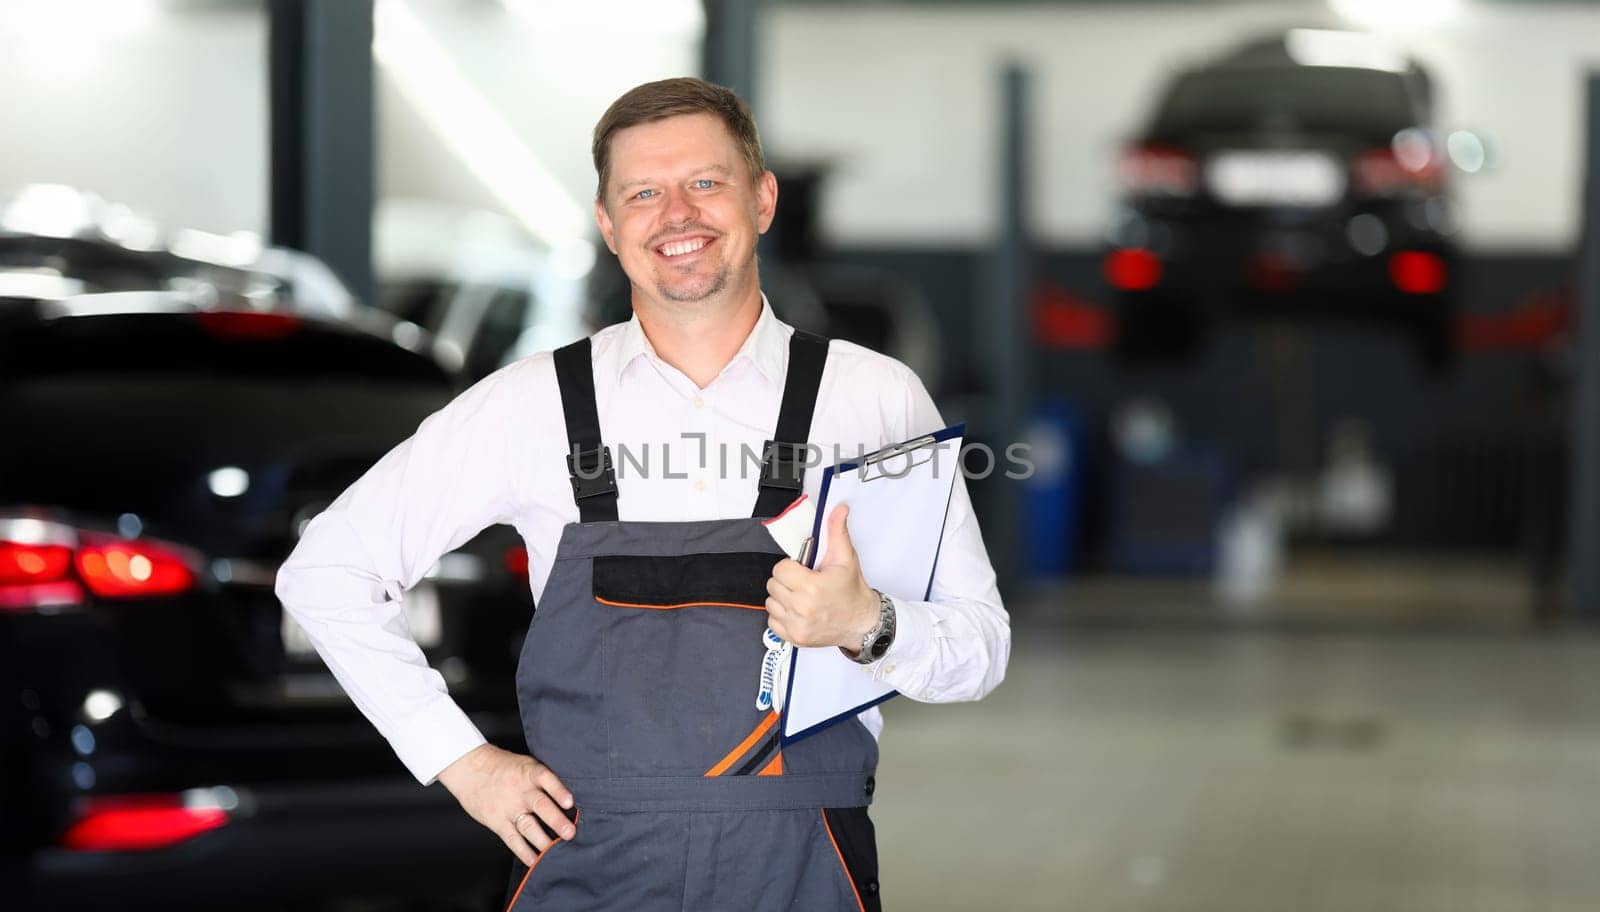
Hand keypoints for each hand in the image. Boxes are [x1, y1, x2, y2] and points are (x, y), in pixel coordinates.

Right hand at [436, 743, 575, 865]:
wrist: (469, 768)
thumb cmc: (503, 767)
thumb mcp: (525, 764)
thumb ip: (543, 779)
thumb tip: (569, 798)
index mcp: (529, 773)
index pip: (547, 780)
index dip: (559, 791)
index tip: (570, 802)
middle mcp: (521, 791)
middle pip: (541, 806)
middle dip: (556, 821)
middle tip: (570, 833)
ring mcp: (509, 807)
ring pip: (528, 826)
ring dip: (543, 840)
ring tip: (555, 851)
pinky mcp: (497, 821)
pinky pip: (512, 839)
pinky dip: (524, 851)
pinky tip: (534, 860)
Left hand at [766, 504, 879, 651]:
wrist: (862, 623)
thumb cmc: (852, 592)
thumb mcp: (846, 558)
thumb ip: (837, 531)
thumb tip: (839, 509)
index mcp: (811, 587)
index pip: (780, 568)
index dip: (791, 566)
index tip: (802, 570)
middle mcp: (801, 608)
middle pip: (773, 584)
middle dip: (786, 580)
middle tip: (803, 582)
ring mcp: (797, 626)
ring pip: (771, 602)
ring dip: (782, 598)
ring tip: (801, 597)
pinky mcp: (794, 638)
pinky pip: (772, 621)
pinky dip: (782, 616)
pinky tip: (798, 611)